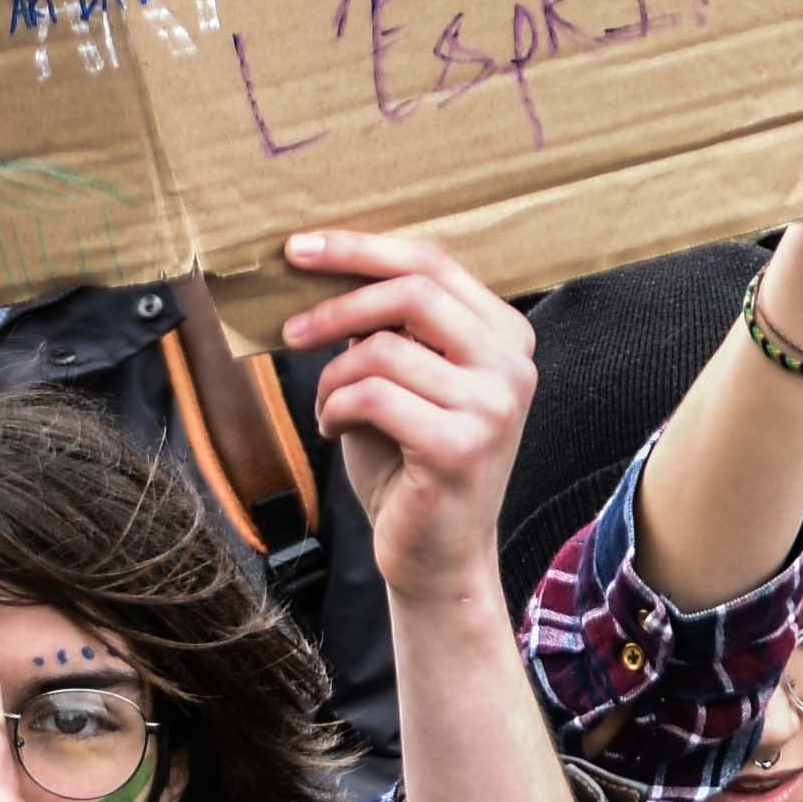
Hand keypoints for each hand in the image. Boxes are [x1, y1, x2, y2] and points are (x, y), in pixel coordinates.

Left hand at [277, 234, 540, 607]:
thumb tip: (319, 269)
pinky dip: (335, 409)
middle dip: (336, 302)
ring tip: (330, 407)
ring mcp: (495, 407)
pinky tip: (336, 430)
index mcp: (506, 336)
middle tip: (290, 329)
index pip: (432, 263)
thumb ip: (387, 326)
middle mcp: (513, 366)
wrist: (437, 552)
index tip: (298, 250)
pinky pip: (372, 396)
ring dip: (332, 377)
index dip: (359, 249)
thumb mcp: (403, 378)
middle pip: (413, 291)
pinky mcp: (461, 446)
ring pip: (382, 348)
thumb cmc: (410, 462)